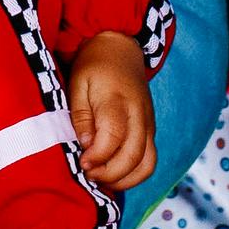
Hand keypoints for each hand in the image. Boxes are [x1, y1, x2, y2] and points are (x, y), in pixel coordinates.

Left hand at [65, 36, 155, 191]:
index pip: (114, 138)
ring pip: (147, 164)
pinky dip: (133, 175)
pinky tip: (112, 175)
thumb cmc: (94, 66)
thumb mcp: (78, 84)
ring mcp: (148, 124)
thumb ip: (81, 116)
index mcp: (118, 100)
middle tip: (88, 173)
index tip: (81, 162)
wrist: (120, 48)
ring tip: (101, 179)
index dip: (97, 157)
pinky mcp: (151, 131)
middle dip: (109, 174)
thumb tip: (86, 145)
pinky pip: (149, 161)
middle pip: (133, 156)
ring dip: (124, 180)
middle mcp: (139, 115)